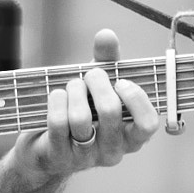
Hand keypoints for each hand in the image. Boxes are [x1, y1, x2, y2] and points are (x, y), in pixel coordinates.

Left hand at [11, 29, 160, 183]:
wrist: (44, 146)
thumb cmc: (81, 111)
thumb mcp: (97, 87)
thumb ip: (107, 61)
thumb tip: (107, 35)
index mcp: (132, 136)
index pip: (148, 123)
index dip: (135, 97)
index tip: (121, 81)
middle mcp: (114, 151)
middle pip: (110, 112)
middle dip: (96, 83)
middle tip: (90, 75)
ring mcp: (87, 157)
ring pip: (81, 118)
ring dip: (74, 91)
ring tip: (71, 86)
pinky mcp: (60, 157)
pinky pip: (58, 123)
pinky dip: (56, 101)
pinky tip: (56, 95)